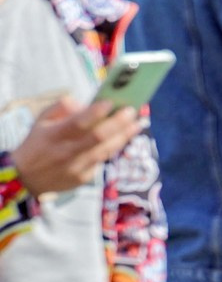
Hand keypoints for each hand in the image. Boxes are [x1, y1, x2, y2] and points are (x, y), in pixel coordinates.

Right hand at [12, 98, 140, 197]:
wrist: (25, 179)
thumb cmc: (37, 144)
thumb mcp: (41, 121)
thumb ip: (61, 107)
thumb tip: (84, 103)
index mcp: (53, 135)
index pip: (77, 123)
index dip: (95, 112)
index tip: (110, 102)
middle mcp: (65, 152)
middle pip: (98, 137)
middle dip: (118, 122)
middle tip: (132, 110)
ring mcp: (76, 167)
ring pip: (106, 150)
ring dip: (125, 135)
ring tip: (137, 123)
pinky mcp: (83, 178)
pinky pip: (102, 161)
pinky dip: (113, 148)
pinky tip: (124, 138)